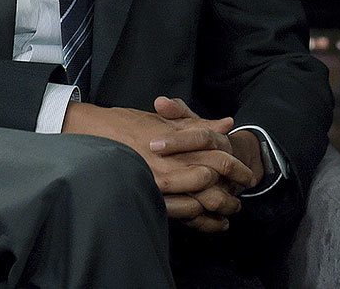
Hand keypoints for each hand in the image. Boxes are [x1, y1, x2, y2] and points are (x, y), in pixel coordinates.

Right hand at [61, 100, 250, 231]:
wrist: (93, 134)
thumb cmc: (130, 124)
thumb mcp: (166, 120)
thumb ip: (197, 122)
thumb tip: (227, 123)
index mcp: (179, 143)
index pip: (218, 158)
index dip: (236, 167)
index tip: (246, 174)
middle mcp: (171, 165)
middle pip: (211, 184)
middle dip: (230, 193)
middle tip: (240, 197)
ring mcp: (159, 183)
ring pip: (198, 203)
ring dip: (216, 209)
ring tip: (228, 212)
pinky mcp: (149, 196)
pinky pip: (179, 214)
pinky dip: (197, 219)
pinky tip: (206, 220)